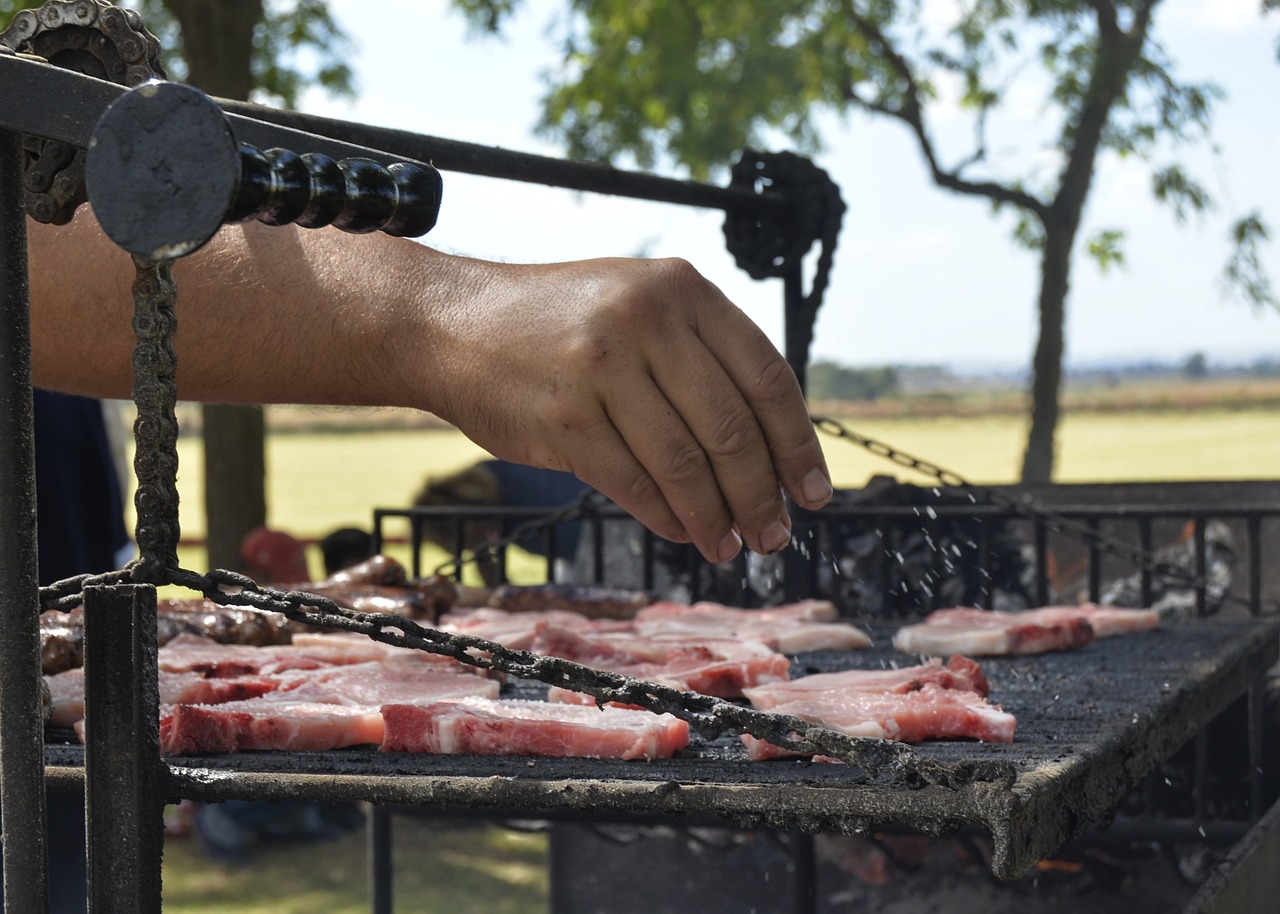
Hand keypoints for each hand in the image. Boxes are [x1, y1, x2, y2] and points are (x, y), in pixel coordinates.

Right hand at [419, 256, 833, 562]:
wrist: (452, 324)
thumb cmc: (557, 322)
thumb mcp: (636, 300)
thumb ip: (699, 351)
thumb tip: (768, 441)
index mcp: (681, 290)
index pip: (766, 376)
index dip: (797, 443)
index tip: (813, 490)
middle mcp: (647, 322)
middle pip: (731, 429)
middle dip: (761, 495)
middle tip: (775, 534)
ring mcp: (603, 371)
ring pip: (686, 465)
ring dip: (717, 517)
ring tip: (732, 547)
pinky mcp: (566, 421)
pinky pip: (636, 484)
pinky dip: (668, 517)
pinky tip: (683, 532)